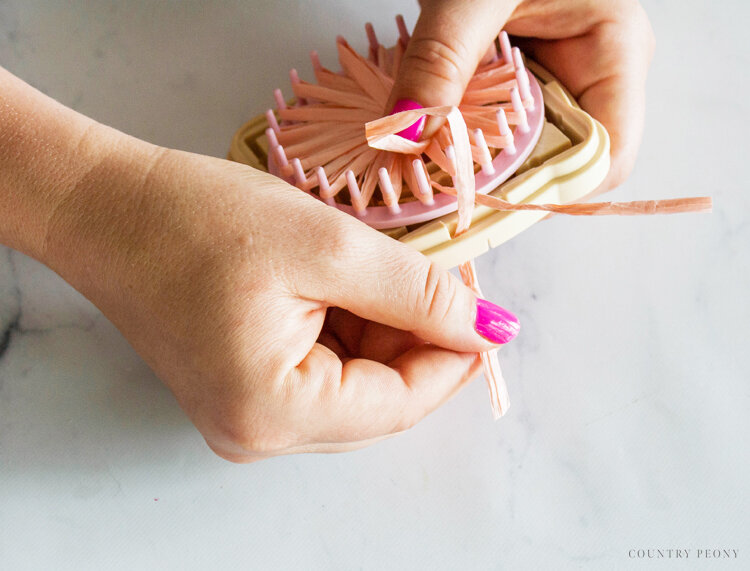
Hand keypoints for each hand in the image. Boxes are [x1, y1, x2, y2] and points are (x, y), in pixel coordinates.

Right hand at [39, 131, 519, 461]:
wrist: (106, 208)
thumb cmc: (197, 220)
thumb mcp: (328, 246)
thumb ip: (417, 292)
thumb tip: (489, 329)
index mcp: (276, 412)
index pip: (403, 404)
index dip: (454, 352)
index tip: (483, 301)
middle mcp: (259, 433)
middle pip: (381, 399)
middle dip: (417, 335)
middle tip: (431, 267)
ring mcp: (247, 416)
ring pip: (356, 384)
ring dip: (382, 327)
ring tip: (373, 263)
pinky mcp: (242, 390)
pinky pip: (322, 373)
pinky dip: (349, 328)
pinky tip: (341, 280)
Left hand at [389, 0, 654, 192]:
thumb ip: (440, 61)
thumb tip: (406, 137)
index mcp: (615, 49)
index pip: (607, 157)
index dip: (550, 189)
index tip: (483, 198)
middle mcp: (594, 74)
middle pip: (563, 162)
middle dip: (504, 180)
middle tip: (441, 187)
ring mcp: (559, 78)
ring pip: (528, 151)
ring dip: (479, 162)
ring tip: (429, 165)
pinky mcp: (522, 80)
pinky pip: (500, 128)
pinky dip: (465, 137)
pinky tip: (432, 139)